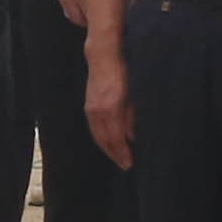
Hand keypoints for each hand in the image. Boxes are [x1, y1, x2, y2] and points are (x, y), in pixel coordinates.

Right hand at [83, 53, 134, 169]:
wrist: (103, 56)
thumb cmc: (124, 73)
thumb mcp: (133, 95)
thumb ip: (131, 116)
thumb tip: (132, 137)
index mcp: (111, 108)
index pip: (116, 138)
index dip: (122, 152)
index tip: (130, 163)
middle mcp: (98, 110)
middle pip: (104, 139)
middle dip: (115, 154)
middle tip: (126, 165)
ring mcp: (91, 107)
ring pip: (97, 134)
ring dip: (107, 148)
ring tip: (118, 157)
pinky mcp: (88, 105)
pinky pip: (94, 127)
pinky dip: (101, 137)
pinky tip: (108, 142)